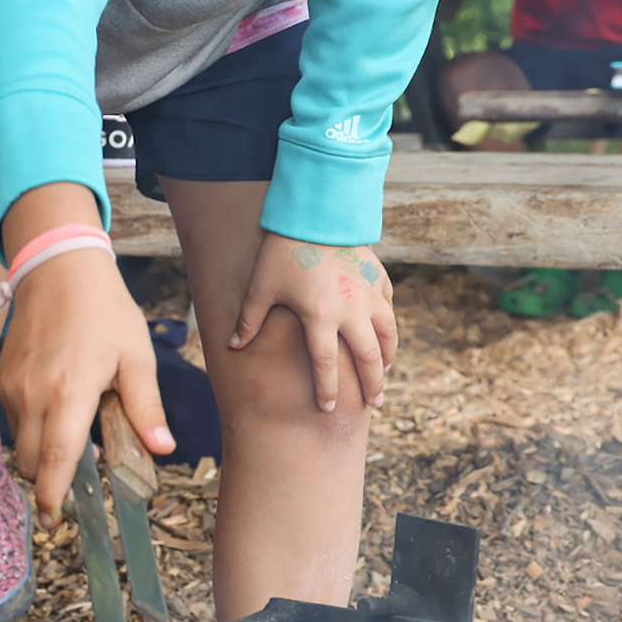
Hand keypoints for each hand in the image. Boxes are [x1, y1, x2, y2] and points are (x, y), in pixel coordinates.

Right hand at [0, 247, 170, 516]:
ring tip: (70, 434)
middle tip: (67, 484)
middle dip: (45, 479)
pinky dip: (31, 426)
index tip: (52, 519)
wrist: (57, 270)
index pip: (55, 457)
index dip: (51, 493)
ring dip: (38, 451)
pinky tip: (56, 407)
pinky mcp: (2, 378)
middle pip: (30, 460)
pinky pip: (13, 418)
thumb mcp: (135, 357)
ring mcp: (12, 386)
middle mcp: (33, 394)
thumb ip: (145, 407)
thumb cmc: (102, 311)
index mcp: (70, 393)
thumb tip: (161, 448)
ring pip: (19, 441)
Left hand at [230, 236, 395, 412]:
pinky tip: (385, 335)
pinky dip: (389, 326)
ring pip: (388, 335)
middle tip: (375, 403)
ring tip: (385, 374)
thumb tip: (233, 345)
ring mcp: (369, 294)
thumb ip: (250, 319)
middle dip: (372, 384)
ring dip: (388, 358)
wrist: (316, 212)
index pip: (325, 364)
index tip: (330, 409)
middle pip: (368, 358)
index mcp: (319, 316)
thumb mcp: (261, 286)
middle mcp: (350, 310)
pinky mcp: (379, 278)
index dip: (328, 390)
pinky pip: (388, 309)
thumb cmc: (283, 250)